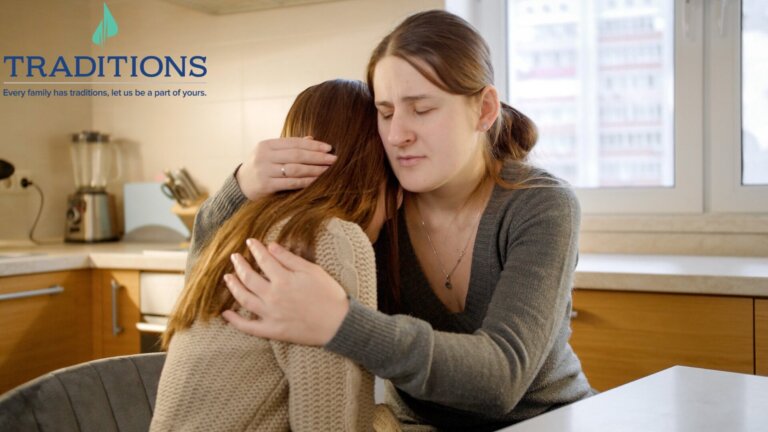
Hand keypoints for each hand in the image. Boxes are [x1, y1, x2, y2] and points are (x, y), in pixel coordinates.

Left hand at [222, 238, 349, 345]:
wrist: (338, 324)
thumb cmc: (329, 295)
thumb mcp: (312, 271)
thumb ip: (290, 258)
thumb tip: (271, 246)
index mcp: (284, 280)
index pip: (263, 260)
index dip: (255, 249)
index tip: (249, 242)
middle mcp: (273, 296)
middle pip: (249, 278)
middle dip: (240, 265)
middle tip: (235, 257)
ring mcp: (270, 315)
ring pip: (244, 299)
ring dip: (233, 287)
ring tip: (227, 277)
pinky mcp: (272, 330)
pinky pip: (248, 327)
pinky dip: (235, 321)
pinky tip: (226, 313)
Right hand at [236, 137, 337, 199]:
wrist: (240, 186)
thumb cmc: (261, 168)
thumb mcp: (271, 154)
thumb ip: (289, 147)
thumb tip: (312, 138)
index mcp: (266, 145)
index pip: (294, 142)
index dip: (313, 145)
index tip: (329, 148)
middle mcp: (264, 156)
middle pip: (297, 155)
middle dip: (318, 157)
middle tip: (334, 159)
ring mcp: (264, 171)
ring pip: (295, 169)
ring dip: (315, 170)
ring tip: (329, 170)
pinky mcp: (266, 185)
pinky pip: (291, 183)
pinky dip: (306, 182)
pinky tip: (317, 181)